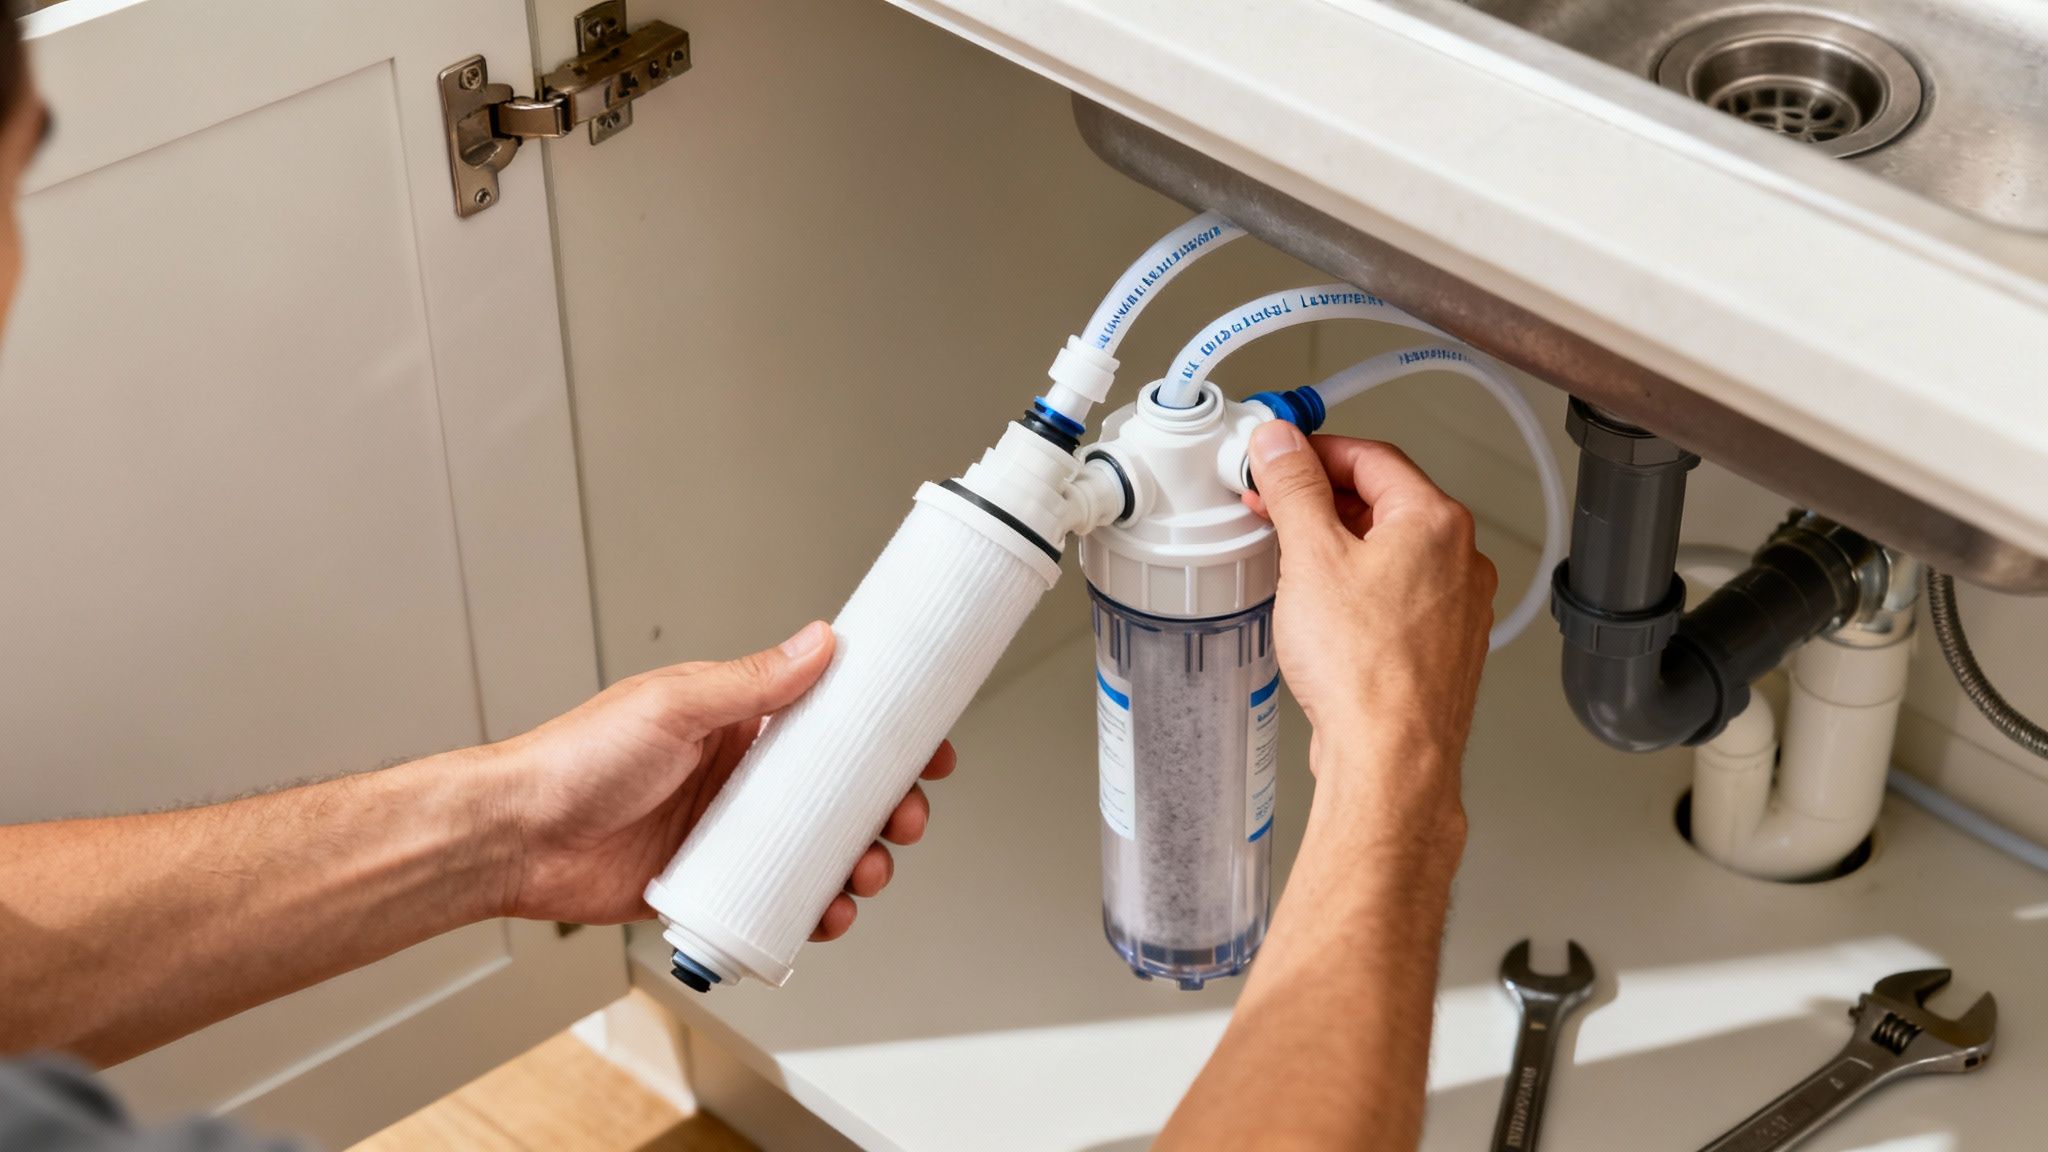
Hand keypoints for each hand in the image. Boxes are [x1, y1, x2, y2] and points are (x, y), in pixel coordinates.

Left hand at [484, 622, 952, 934]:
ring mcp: (732, 834)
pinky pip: (780, 900)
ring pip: (820, 851)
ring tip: (867, 872)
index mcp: (739, 722)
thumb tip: (818, 642)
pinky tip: (826, 912)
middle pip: (841, 793)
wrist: (516, 838)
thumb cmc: (576, 760)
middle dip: (886, 808)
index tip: (926, 745)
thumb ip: (750, 681)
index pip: (831, 721)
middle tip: (904, 819)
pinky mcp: (715, 885)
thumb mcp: (673, 705)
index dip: (885, 735)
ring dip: (859, 862)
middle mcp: (742, 776)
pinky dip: (813, 909)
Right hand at [1243, 423, 1494, 820]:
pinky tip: (1321, 610)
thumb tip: (1282, 445)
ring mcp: (1456, 607)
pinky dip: (1357, 588)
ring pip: (1390, 552)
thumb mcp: (1311, 558)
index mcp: (1436, 522)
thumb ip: (1295, 489)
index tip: (1277, 459)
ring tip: (1290, 558)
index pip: (1372, 457)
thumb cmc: (1364, 670)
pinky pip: (1396, 596)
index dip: (1315, 452)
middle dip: (1321, 500)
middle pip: (1384, 502)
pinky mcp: (1441, 648)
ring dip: (1338, 545)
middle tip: (1272, 507)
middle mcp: (1460, 560)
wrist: (1391, 758)